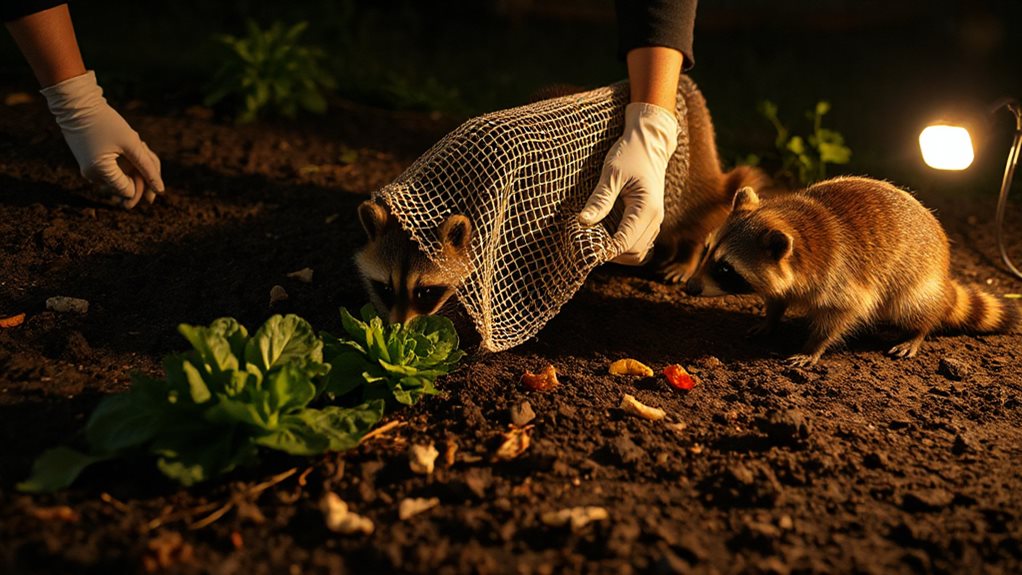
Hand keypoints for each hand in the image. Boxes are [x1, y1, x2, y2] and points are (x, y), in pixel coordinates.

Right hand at [40, 71, 163, 207]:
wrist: (76, 105)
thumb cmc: (105, 121)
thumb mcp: (132, 143)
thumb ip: (148, 168)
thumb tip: (160, 191)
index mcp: (101, 174)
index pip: (130, 192)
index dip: (142, 179)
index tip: (144, 156)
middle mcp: (93, 178)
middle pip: (127, 187)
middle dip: (140, 170)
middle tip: (143, 146)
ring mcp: (90, 172)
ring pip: (122, 178)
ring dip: (133, 164)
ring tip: (135, 143)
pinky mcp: (90, 165)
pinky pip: (113, 170)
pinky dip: (124, 161)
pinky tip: (126, 144)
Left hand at [579, 102, 677, 264]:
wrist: (650, 143)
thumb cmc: (629, 154)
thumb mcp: (611, 174)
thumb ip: (599, 200)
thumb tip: (583, 222)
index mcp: (646, 208)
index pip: (625, 243)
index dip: (605, 249)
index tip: (585, 246)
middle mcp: (655, 218)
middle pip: (633, 253)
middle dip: (611, 253)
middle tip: (588, 243)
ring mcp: (655, 221)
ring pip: (639, 253)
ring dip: (618, 252)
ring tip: (596, 240)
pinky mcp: (651, 221)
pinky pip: (640, 244)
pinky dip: (624, 246)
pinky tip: (607, 235)